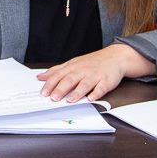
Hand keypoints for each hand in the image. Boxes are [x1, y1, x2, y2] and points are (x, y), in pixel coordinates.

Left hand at [37, 43, 154, 101]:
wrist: (115, 57)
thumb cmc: (92, 62)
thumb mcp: (73, 63)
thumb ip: (57, 70)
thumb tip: (41, 77)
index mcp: (73, 67)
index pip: (59, 75)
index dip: (50, 84)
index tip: (43, 92)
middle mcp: (83, 70)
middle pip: (70, 79)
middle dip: (61, 89)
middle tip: (53, 98)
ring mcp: (95, 75)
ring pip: (85, 84)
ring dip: (77, 92)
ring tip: (69, 100)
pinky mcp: (106, 81)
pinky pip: (101, 88)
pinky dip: (96, 93)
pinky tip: (91, 99)